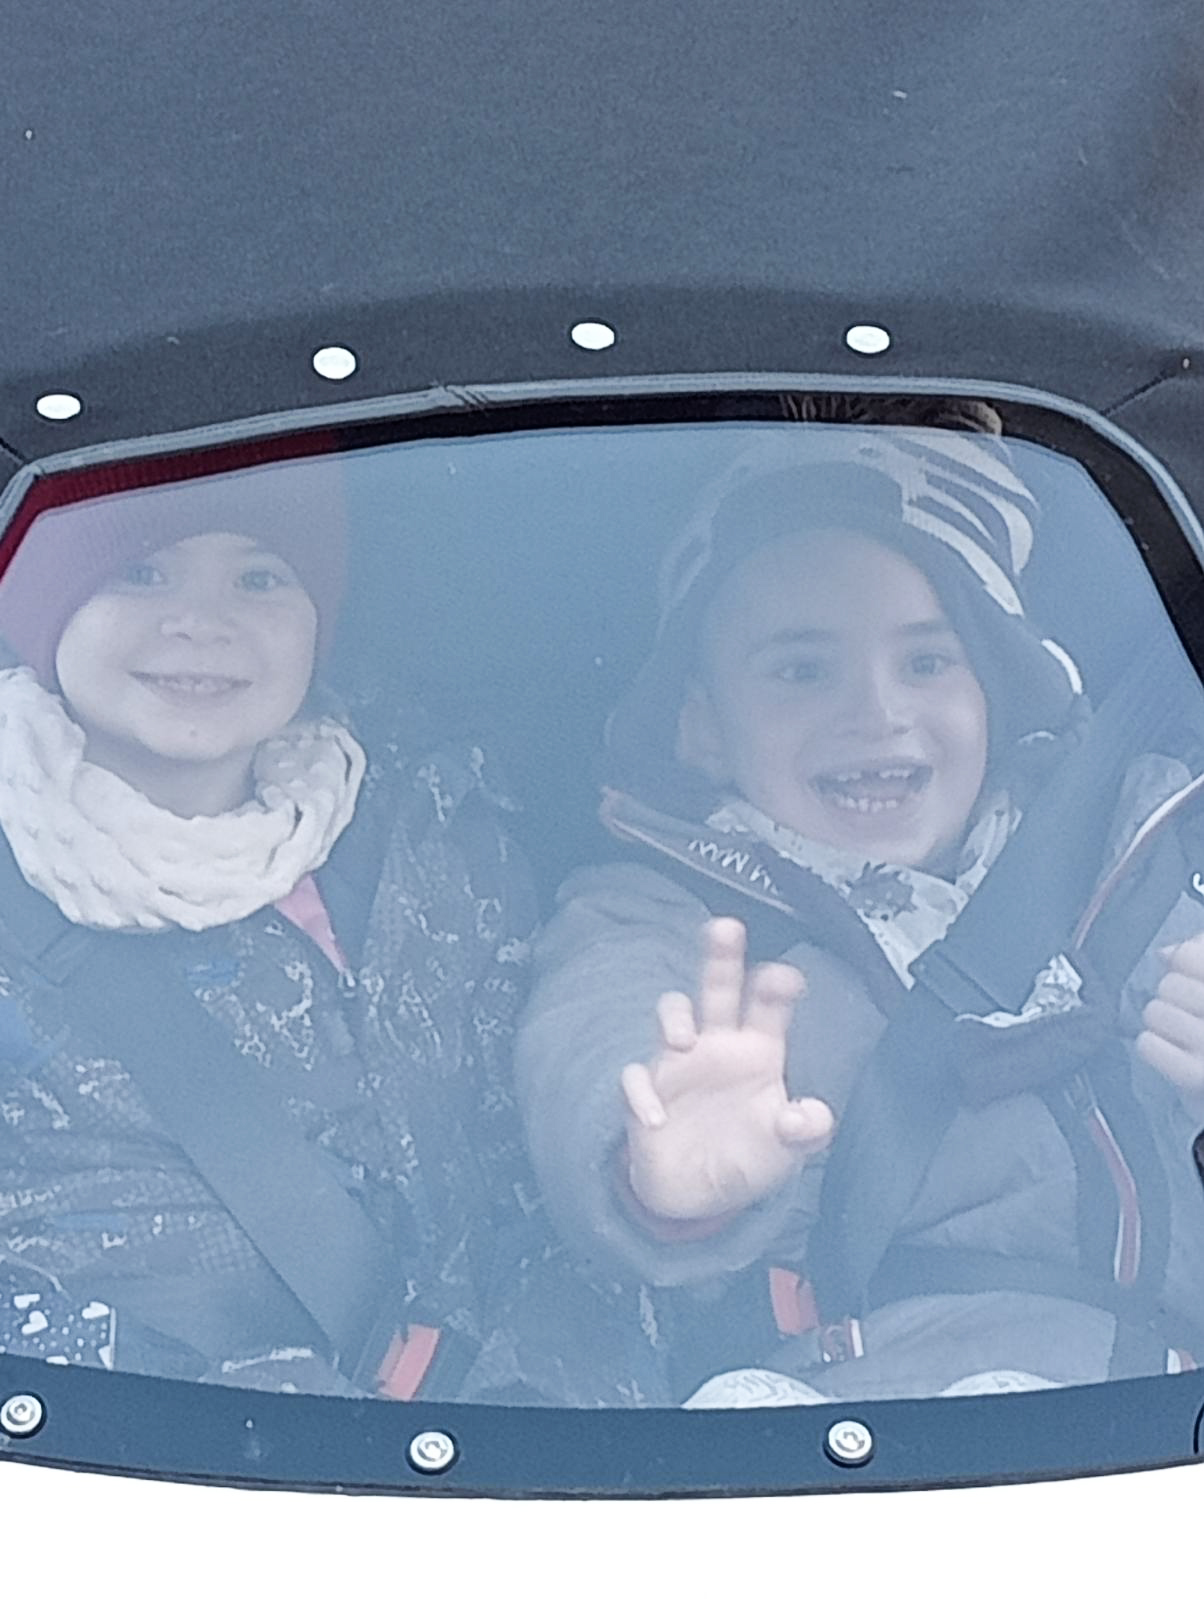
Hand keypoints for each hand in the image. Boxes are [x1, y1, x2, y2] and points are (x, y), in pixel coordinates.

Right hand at [620, 918, 835, 1220]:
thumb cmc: (747, 1156)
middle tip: (727, 928)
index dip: (776, 986)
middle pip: (717, 987)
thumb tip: (809, 1116)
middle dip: (721, 956)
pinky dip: (641, 1096)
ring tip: (683, 1040)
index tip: (786, 978)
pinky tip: (657, 1120)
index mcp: (757, 1050)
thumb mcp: (788, 1150)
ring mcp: (679, 1064)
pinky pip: (635, 1080)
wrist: (699, 1196)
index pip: (768, 1006)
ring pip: (672, 1015)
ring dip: (674, 1017)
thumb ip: (805, 1132)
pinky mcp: (647, 1092)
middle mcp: (717, 1045)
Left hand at [1137, 933, 1203, 1111]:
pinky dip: (1152, 1047)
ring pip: (1153, 1012)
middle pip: (1168, 985)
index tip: (1194, 979)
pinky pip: (1147, 1044)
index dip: (1184, 963)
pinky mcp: (1195, 1076)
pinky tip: (1172, 1051)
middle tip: (1191, 1014)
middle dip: (1172, 997)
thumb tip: (1166, 953)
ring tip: (1182, 1034)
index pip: (1188, 955)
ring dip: (1162, 1024)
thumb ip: (1199, 956)